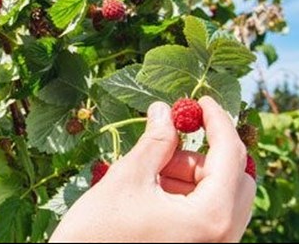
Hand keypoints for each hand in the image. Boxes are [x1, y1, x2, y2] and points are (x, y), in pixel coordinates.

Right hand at [50, 96, 255, 242]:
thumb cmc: (98, 233)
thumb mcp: (129, 178)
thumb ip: (155, 141)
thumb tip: (165, 110)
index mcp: (210, 218)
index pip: (230, 156)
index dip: (217, 122)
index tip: (203, 100)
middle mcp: (221, 238)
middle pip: (232, 177)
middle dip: (200, 154)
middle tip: (166, 142)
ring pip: (218, 195)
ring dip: (189, 175)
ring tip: (148, 174)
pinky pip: (206, 213)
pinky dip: (186, 193)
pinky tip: (153, 190)